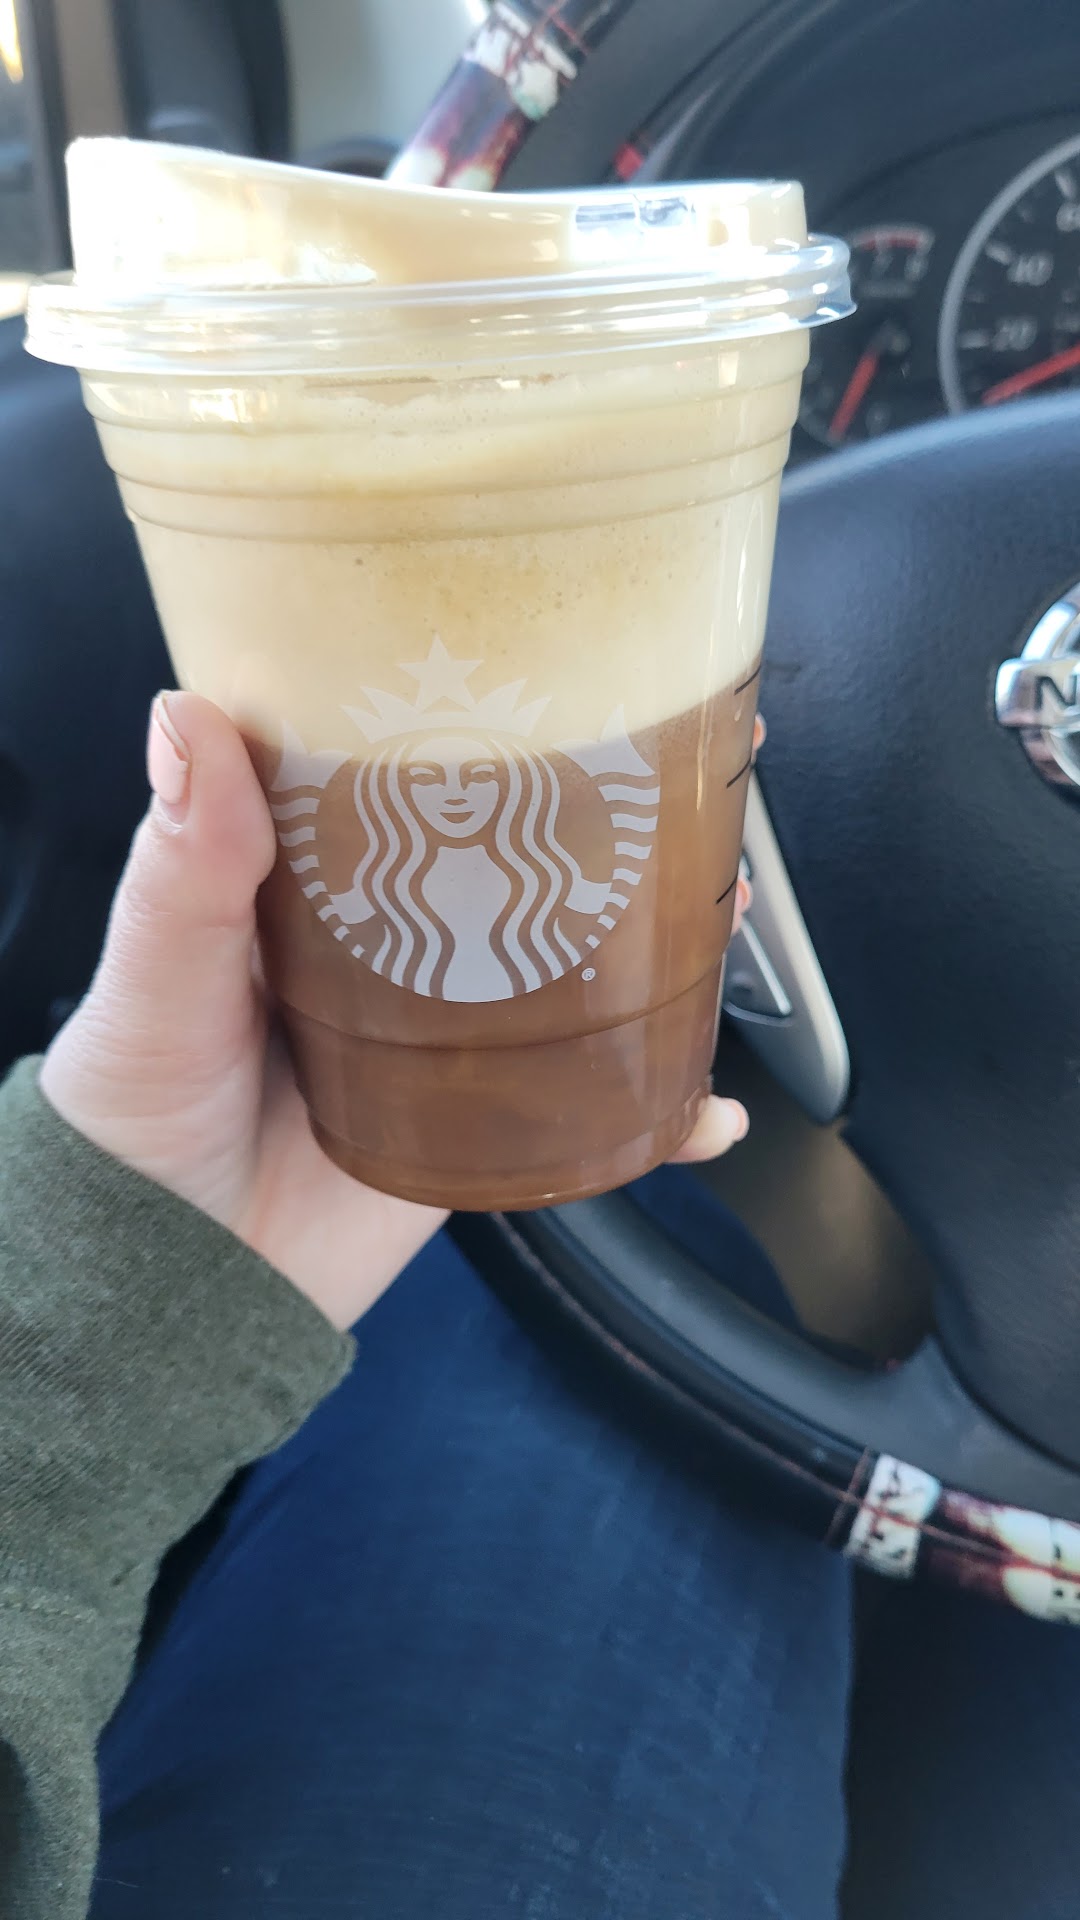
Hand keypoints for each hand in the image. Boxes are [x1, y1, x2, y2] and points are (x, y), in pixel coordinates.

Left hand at [41, 695, 753, 1330]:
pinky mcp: (486, 1126)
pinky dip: (661, 1115)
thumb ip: (183, 870)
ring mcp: (456, 1034)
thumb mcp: (154, 977)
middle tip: (702, 778)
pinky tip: (706, 1110)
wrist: (171, 1281)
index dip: (504, 715)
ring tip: (730, 908)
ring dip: (666, 944)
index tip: (584, 663)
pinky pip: (594, 1112)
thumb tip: (190, 723)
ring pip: (584, 971)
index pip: (424, 771)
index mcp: (323, 879)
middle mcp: (403, 942)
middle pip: (533, 862)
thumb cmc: (135, 1115)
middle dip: (626, 822)